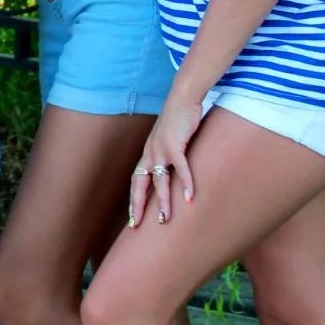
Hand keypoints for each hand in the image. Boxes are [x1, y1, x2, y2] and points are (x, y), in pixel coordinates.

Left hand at [129, 95, 202, 227]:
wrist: (182, 99)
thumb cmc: (179, 121)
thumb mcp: (170, 141)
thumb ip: (170, 156)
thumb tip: (176, 173)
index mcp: (148, 153)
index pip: (136, 180)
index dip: (134, 199)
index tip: (133, 218)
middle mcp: (150, 153)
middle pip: (140, 184)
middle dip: (138, 206)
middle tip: (137, 225)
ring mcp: (161, 149)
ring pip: (159, 181)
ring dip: (163, 201)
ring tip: (166, 220)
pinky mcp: (175, 144)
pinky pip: (180, 168)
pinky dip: (185, 183)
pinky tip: (190, 198)